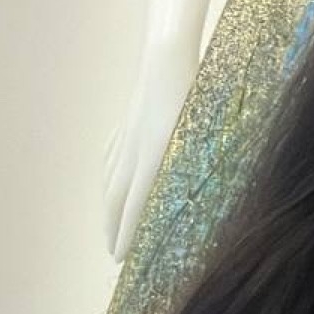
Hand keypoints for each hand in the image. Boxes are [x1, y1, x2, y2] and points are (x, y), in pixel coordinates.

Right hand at [102, 44, 198, 261]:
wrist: (167, 55)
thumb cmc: (195, 92)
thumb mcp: (205, 134)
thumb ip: (200, 169)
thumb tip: (205, 203)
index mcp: (154, 159)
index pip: (137, 206)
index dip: (128, 235)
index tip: (122, 259)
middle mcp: (134, 153)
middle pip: (117, 199)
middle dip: (113, 229)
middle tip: (113, 254)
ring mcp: (126, 137)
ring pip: (111, 180)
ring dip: (108, 208)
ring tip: (108, 229)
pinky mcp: (125, 123)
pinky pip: (111, 156)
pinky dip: (108, 176)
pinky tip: (108, 184)